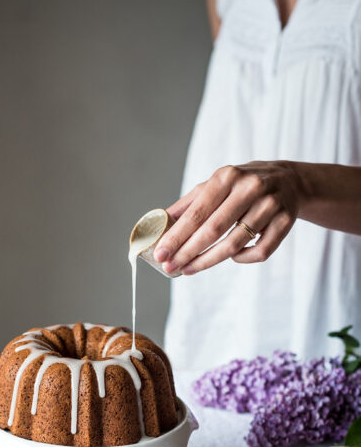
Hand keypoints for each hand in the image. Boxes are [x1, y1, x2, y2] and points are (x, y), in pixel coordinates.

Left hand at [154, 161, 301, 274]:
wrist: (288, 181)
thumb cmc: (242, 186)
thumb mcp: (215, 185)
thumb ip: (188, 205)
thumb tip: (158, 224)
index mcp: (227, 177)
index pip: (197, 212)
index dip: (177, 237)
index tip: (161, 254)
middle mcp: (250, 188)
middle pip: (213, 230)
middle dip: (188, 252)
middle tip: (170, 268)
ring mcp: (270, 205)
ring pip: (235, 244)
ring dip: (208, 261)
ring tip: (189, 269)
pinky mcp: (286, 221)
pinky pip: (261, 251)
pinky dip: (242, 259)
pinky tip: (231, 258)